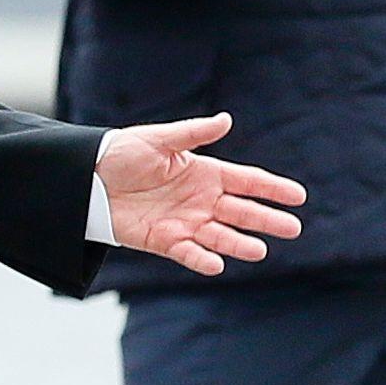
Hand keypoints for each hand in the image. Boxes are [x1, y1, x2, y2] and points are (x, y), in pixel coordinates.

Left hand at [96, 113, 304, 275]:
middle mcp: (200, 200)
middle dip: (266, 220)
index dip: (271, 188)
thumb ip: (192, 134)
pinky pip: (188, 253)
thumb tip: (226, 120)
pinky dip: (202, 259)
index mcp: (204, 173)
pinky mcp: (164, 241)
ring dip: (239, 243)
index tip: (299, 196)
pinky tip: (217, 264)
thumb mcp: (158, 139)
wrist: (86, 178)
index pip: (246, 182)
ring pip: (219, 236)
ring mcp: (185, 222)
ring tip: (259, 250)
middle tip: (292, 228)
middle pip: (241, 212)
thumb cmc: (121, 154)